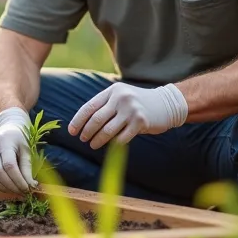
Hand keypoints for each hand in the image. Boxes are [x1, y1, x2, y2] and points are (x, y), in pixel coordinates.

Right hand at [0, 107, 34, 193]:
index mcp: (5, 142)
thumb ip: (27, 168)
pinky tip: (7, 186)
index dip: (18, 179)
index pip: (9, 165)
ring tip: (15, 191)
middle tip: (23, 192)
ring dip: (3, 188)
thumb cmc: (19, 140)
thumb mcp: (26, 150)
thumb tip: (31, 186)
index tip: (28, 188)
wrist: (5, 129)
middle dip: (12, 186)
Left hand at [69, 82, 187, 149]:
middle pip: (96, 119)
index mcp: (112, 91)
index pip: (89, 107)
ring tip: (92, 145)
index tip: (72, 131)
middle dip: (87, 131)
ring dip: (97, 140)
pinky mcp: (141, 122)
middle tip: (83, 139)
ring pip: (107, 130)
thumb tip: (82, 123)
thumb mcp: (121, 98)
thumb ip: (105, 106)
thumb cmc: (138, 104)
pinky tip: (111, 146)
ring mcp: (131, 110)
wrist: (166, 104)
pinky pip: (122, 138)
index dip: (78, 120)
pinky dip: (114, 144)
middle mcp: (121, 98)